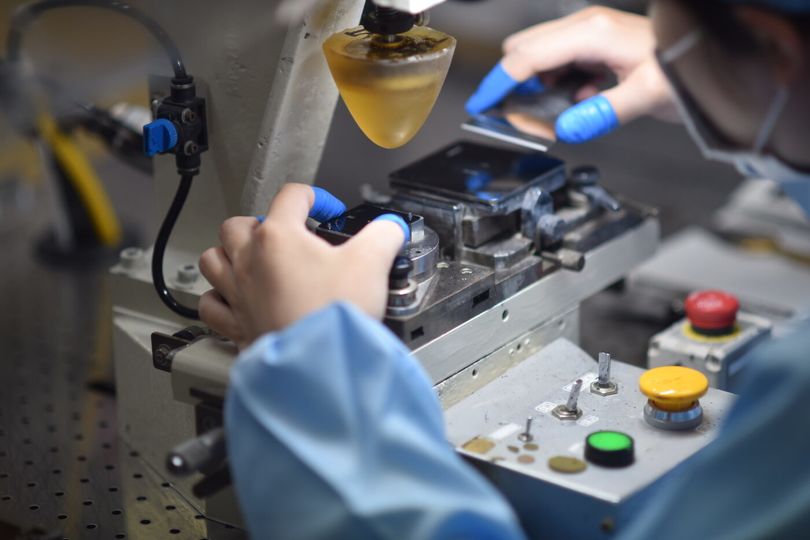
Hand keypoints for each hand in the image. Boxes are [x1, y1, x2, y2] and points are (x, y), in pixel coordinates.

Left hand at [198, 184, 405, 348]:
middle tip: (286, 235)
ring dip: (229, 254)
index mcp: (279, 237)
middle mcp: (249, 261)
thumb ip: (384, 236)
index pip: (291, 196)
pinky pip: (211, 304)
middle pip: (238, 224)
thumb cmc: (335, 314)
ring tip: (250, 259)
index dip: (315, 197)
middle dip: (261, 223)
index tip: (330, 212)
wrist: (319, 365)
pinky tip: (234, 298)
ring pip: (213, 259)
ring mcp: (237, 294)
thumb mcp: (371, 263)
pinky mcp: (235, 325)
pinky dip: (219, 297)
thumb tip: (391, 228)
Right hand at [465, 6, 677, 142]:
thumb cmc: (685, 71)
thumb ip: (603, 113)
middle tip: (524, 120)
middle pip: (524, 52)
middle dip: (515, 87)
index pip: (527, 57)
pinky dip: (557, 89)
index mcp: (592, 33)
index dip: (500, 83)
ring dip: (537, 90)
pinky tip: (578, 104)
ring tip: (555, 117)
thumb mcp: (647, 96)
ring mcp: (589, 36)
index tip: (482, 106)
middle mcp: (585, 28)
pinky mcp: (594, 49)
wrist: (708, 61)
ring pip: (539, 61)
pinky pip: (559, 68)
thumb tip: (566, 128)